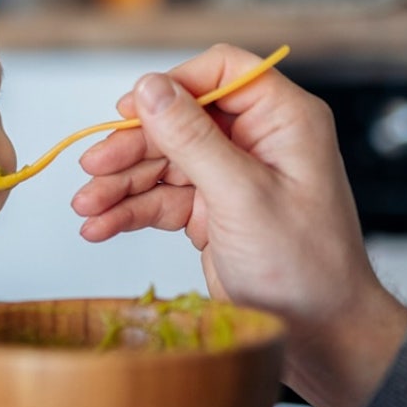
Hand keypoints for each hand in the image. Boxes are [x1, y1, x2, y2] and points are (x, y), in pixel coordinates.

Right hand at [72, 44, 406, 406]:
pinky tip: (100, 226)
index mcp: (283, 121)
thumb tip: (149, 87)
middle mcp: (257, 141)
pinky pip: (162, 198)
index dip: (172, 85)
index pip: (222, 70)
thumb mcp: (242, 196)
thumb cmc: (305, 268)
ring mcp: (232, 177)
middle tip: (92, 168)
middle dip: (132, 146)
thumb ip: (192, 139)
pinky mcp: (213, 212)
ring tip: (86, 208)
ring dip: (121, 183)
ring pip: (162, 161)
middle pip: (179, 119)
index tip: (130, 110)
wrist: (320, 335)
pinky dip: (130, 211)